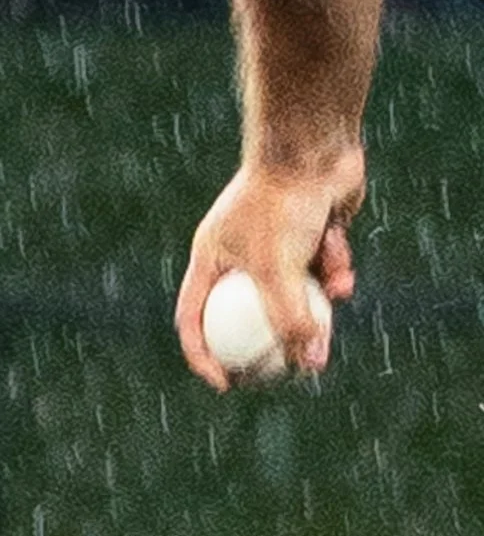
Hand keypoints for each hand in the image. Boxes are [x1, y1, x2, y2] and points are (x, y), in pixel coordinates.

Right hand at [174, 145, 364, 389]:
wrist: (311, 152)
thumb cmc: (279, 205)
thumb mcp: (277, 270)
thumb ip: (289, 319)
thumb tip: (307, 366)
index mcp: (210, 258)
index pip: (193, 316)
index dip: (203, 354)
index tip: (227, 384)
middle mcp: (238, 253)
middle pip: (250, 312)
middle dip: (278, 340)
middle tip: (296, 370)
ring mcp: (275, 244)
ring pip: (297, 292)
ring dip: (320, 297)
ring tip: (338, 296)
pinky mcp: (309, 235)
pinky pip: (323, 269)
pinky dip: (335, 267)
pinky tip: (341, 254)